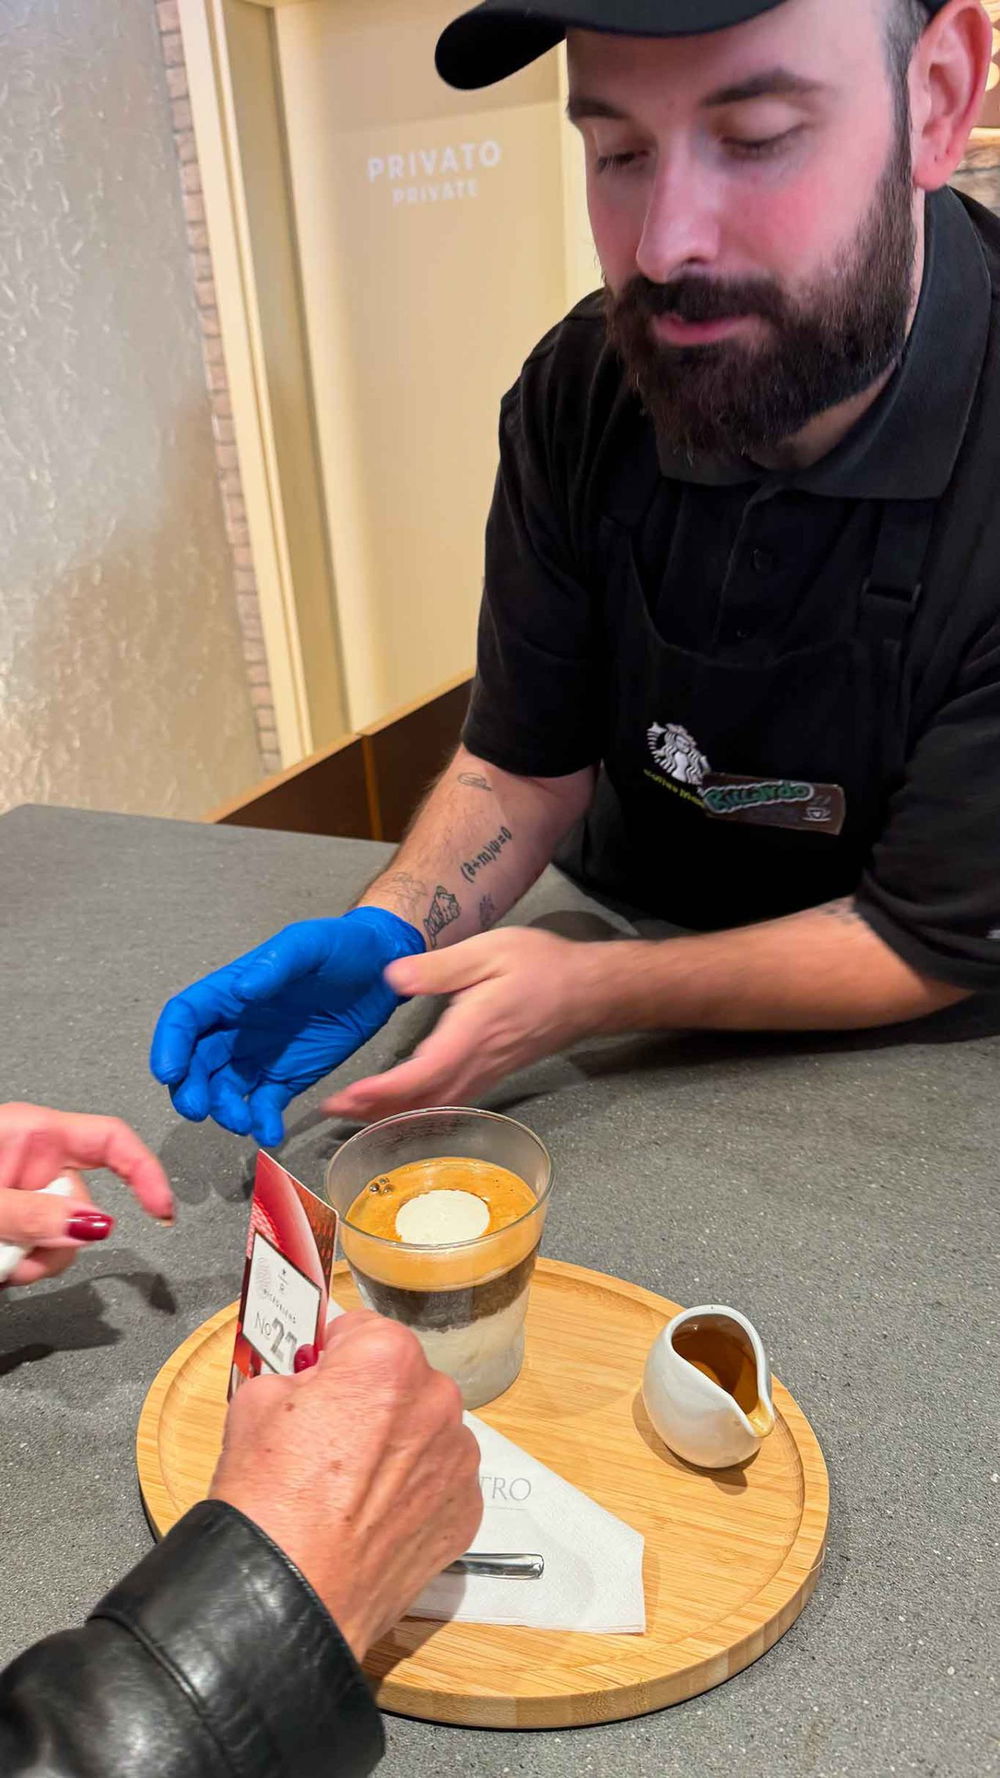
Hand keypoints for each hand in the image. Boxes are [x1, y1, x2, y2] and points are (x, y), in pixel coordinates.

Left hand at [0, 1103, 173, 1286]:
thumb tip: (95, 1226)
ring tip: (2, 1263)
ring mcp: (28, 1193)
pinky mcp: (17, 1222)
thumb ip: (34, 1212)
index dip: (146, 1172)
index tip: (163, 1211)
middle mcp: (36, 1161)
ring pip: (67, 1236)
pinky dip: (24, 1265)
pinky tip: (2, 1264)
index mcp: (35, 1132)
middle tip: (23, 1256)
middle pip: (87, 1204)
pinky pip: (43, 1250)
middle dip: (63, 1241)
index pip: (112, 1139)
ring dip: (39, 1260)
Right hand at [149, 910, 424, 1146]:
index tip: (169, 1072)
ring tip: (242, 1122)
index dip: (169, 1044)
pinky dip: (261, 1123)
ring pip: (225, 1090)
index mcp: (231, 991)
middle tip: (198, 1109)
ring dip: (224, 1110)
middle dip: (190, 1088)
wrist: (383, 971)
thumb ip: (276, 965)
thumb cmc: (341, 947)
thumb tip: (241, 990)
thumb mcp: (308, 945)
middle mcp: (237, 1028)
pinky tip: (269, 1132)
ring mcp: (260, 1056)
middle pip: (196, 1062)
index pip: (185, 1018)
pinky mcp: (287, 1078)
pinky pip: (264, 1106)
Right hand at [211, 1310, 481, 1656]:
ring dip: (397, 1444)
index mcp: (387, 1360)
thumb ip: (296, 1373)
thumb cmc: (269, 1501)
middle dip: (369, 1399)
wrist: (289, 1598)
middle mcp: (436, 1400)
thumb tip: (311, 1377)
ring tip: (349, 1487)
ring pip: (424, 1430)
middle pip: (401, 1380)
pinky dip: (413, 1491)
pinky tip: (372, 1517)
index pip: (363, 1331)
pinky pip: (439, 1480)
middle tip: (327, 1439)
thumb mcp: (255, 1402)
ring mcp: (457, 1459)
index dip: (334, 1355)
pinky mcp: (465, 1511)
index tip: (318, 1377)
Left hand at [325, 928, 595, 1119]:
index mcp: (472, 1032)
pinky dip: (418, 1109)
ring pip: (435, 1106)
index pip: (420, 1074)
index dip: (381, 1092)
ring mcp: (486, 1072)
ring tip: (354, 1113)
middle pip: (421, 1101)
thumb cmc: (542, 967)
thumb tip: (390, 977)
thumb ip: (438, 967)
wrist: (588, 992)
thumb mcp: (488, 951)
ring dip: (393, 1114)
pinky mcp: (492, 1072)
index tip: (346, 1098)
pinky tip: (400, 1106)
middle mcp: (478, 1061)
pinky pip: (449, 1100)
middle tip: (332, 1112)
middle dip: (374, 1111)